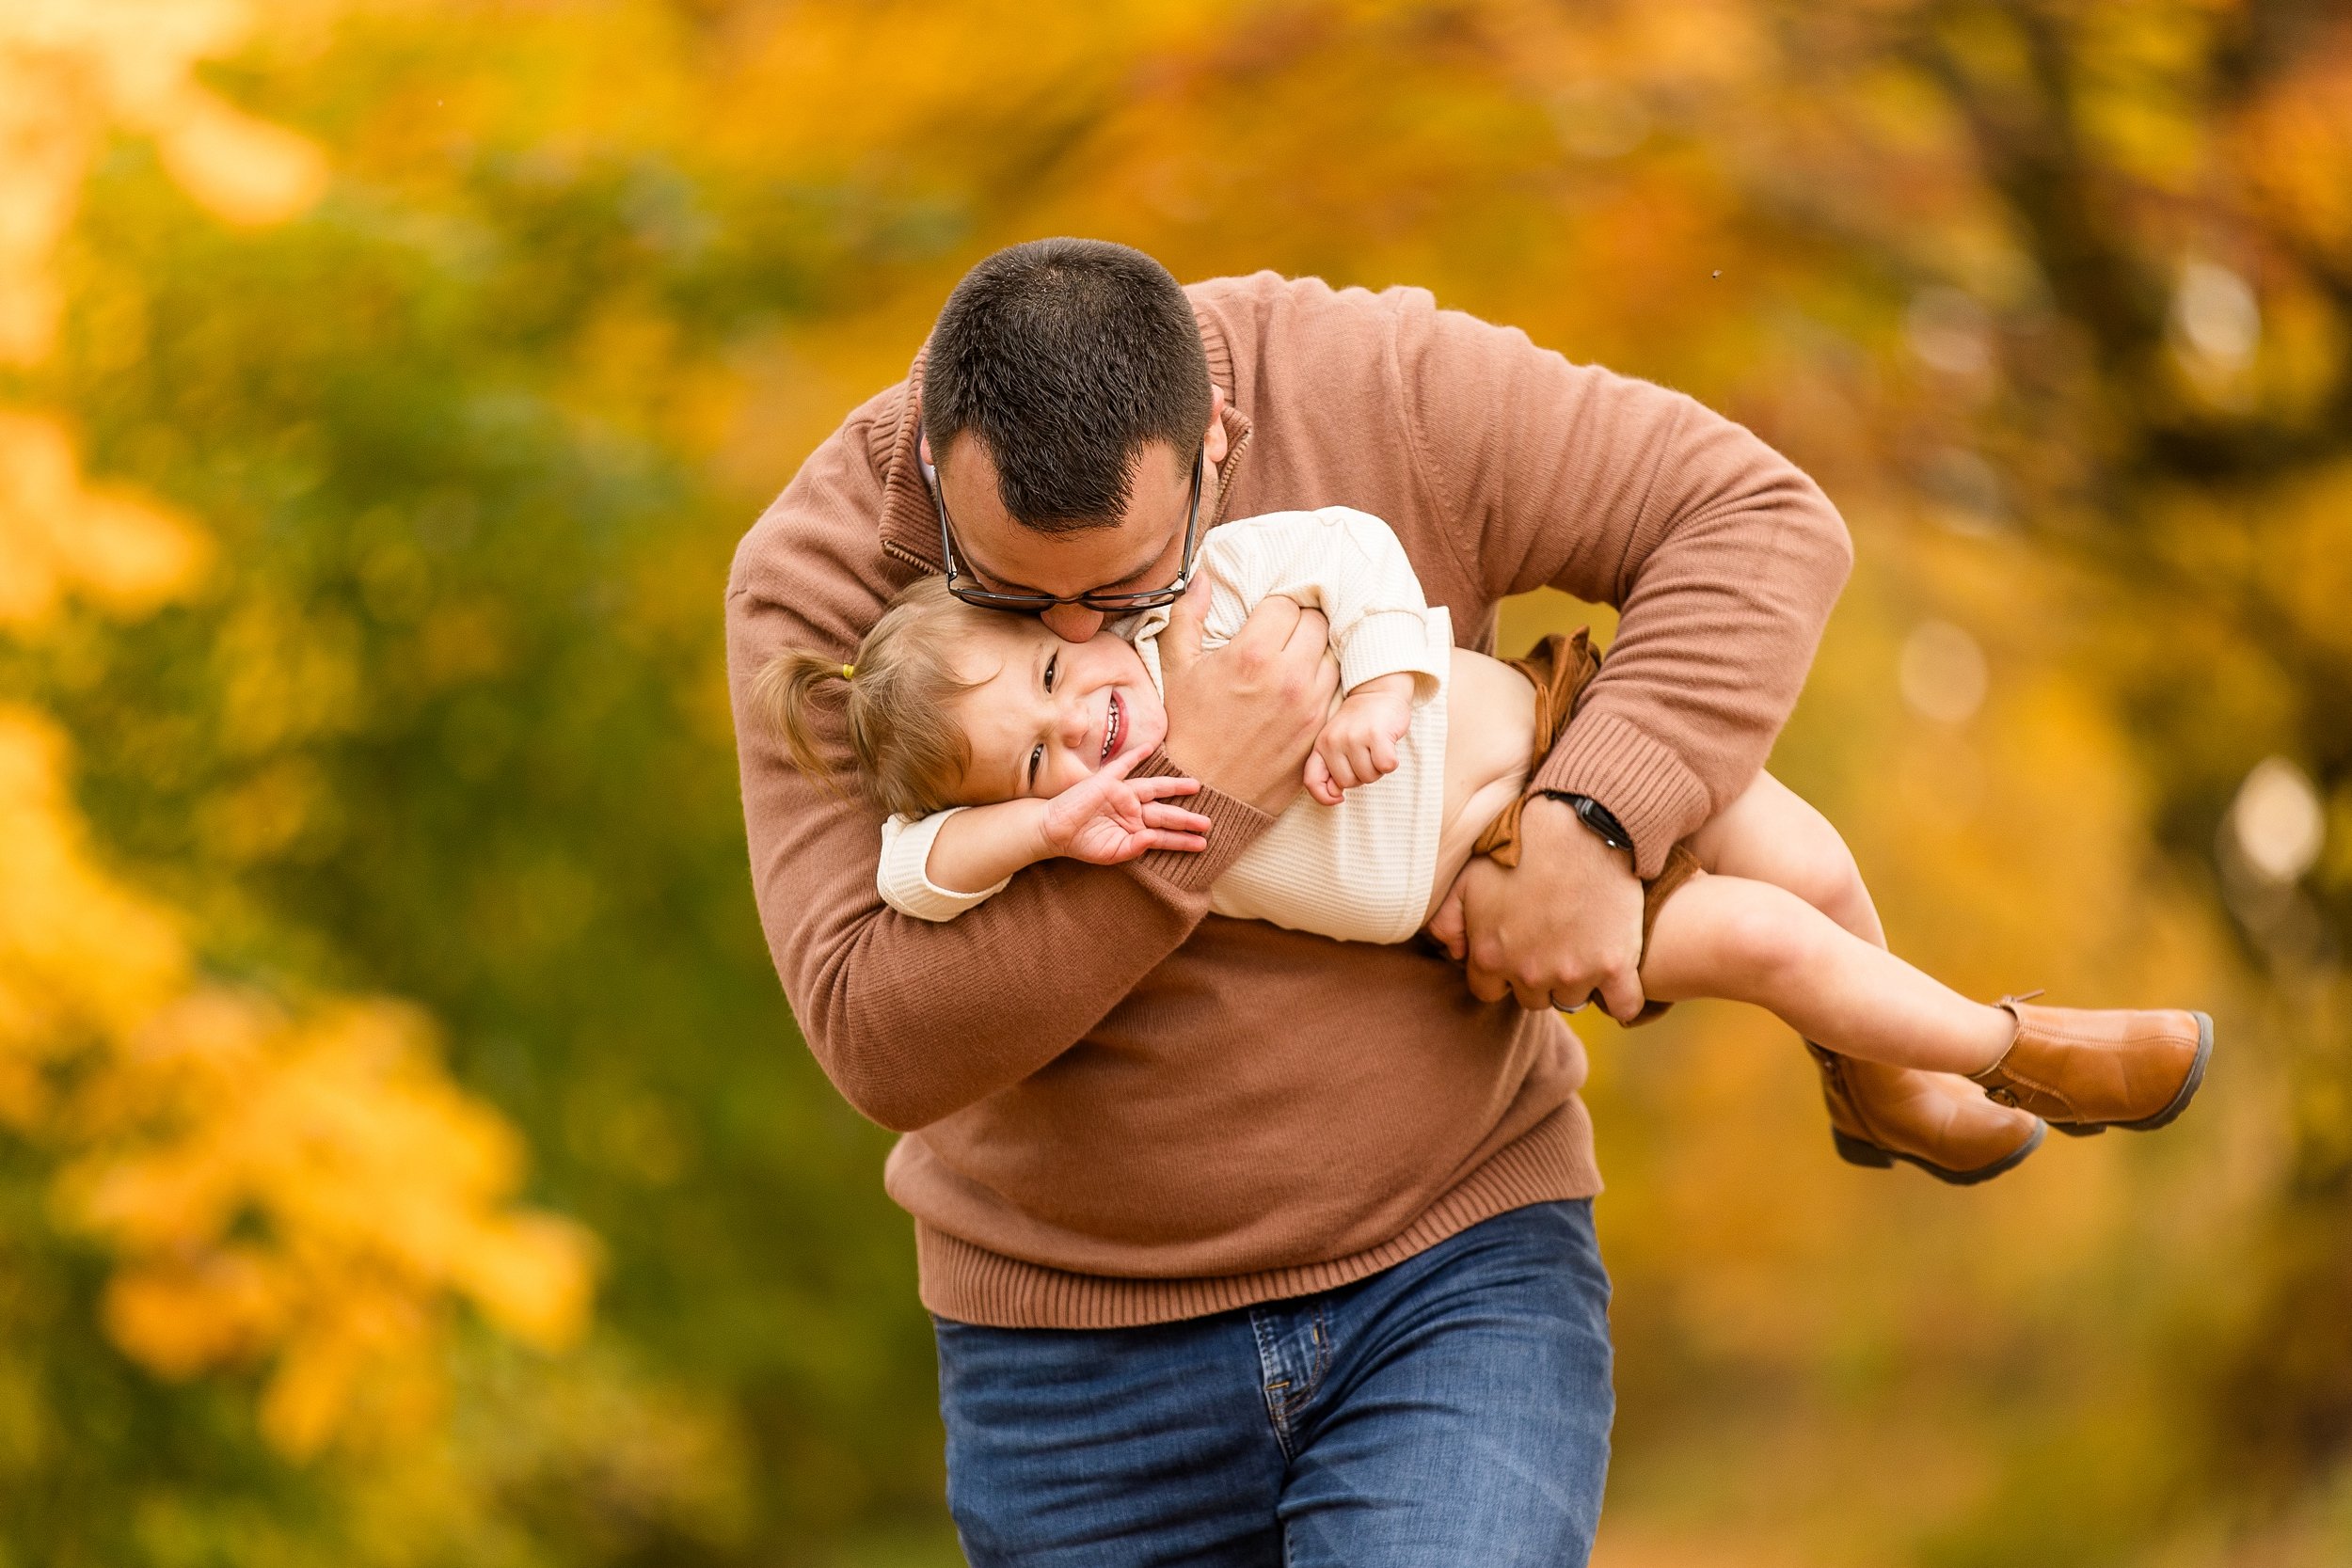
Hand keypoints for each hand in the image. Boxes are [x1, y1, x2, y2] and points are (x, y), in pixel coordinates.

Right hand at [1038, 748, 1213, 864]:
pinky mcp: (1106, 782)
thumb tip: (1154, 838)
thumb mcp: (1112, 853)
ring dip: (1174, 786)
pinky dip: (1136, 756)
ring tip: (1195, 787)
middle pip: (1165, 813)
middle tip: (1207, 822)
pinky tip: (1150, 748)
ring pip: (1154, 788)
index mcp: (1135, 829)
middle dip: (1186, 818)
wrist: (1054, 831)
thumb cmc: (1082, 843)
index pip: (1164, 835)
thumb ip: (1135, 848)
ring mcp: (1121, 795)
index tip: (1202, 844)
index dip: (1182, 840)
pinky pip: (1123, 766)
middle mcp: (1132, 811)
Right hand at [1158, 586, 1340, 813]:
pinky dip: (1324, 684)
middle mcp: (1288, 677)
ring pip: (1334, 655)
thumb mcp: (1176, 668)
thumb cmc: (1187, 727)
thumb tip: (1203, 576)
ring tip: (1293, 662)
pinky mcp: (1320, 729)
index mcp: (1252, 656)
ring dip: (1317, 653)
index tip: (1263, 620)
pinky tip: (1302, 689)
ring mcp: (1309, 705)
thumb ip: (1188, 615)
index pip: (1286, 604)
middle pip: (1317, 623)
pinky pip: (1337, 690)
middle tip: (1281, 637)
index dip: (1274, 609)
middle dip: (1299, 624)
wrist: (1206, 790)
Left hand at [1302, 676, 1414, 805]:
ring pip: (1368, 777)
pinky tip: (1388, 746)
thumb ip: (1331, 768)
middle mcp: (1333, 741)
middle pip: (1348, 783)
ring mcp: (1354, 737)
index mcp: (1320, 745)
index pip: (1312, 781)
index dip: (1324, 797)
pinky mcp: (1376, 735)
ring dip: (1377, 768)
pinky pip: (1386, 766)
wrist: (1377, 691)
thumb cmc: (1358, 723)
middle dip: (1361, 775)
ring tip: (1376, 748)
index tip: (1339, 797)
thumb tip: (1335, 794)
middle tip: (1367, 755)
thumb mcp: (1336, 742)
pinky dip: (1391, 761)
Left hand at [1426, 796, 1646, 1019]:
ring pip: (1572, 998)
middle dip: (1537, 974)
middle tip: (1551, 941)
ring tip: (1581, 944)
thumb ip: (1447, 920)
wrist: (1580, 824)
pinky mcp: (1615, 965)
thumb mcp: (1467, 877)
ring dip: (1576, 980)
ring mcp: (1574, 972)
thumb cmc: (1520, 845)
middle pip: (1533, 997)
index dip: (1501, 972)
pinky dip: (1622, 999)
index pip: (1489, 991)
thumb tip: (1453, 954)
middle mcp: (1529, 972)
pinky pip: (1623, 1006)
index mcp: (1490, 957)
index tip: (1517, 951)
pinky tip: (1616, 979)